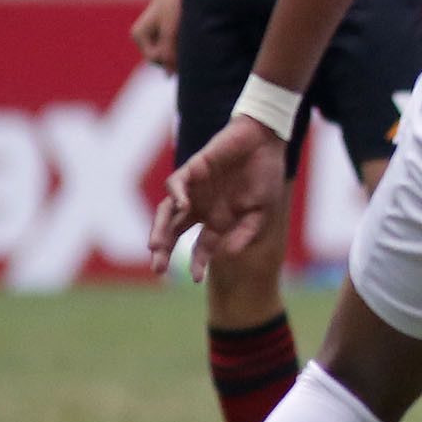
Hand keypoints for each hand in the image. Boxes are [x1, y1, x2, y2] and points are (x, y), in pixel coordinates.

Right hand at [130, 0, 180, 70]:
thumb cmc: (174, 5)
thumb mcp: (172, 30)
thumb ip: (168, 52)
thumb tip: (168, 75)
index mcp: (139, 35)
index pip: (154, 58)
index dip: (170, 58)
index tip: (185, 48)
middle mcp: (141, 36)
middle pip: (158, 57)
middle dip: (172, 54)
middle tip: (187, 42)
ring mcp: (149, 33)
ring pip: (164, 51)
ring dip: (176, 49)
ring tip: (186, 37)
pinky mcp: (158, 31)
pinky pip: (168, 44)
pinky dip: (177, 43)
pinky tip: (185, 36)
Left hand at [151, 113, 287, 278]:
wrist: (265, 142)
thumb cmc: (265, 176)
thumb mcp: (261, 211)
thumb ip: (245, 233)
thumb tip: (226, 255)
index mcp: (217, 220)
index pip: (201, 247)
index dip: (197, 262)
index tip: (195, 278)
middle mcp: (200, 207)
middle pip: (174, 233)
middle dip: (164, 251)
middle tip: (157, 269)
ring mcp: (194, 189)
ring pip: (167, 212)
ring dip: (160, 230)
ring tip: (156, 247)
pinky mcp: (192, 169)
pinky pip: (176, 185)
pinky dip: (177, 196)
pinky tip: (183, 207)